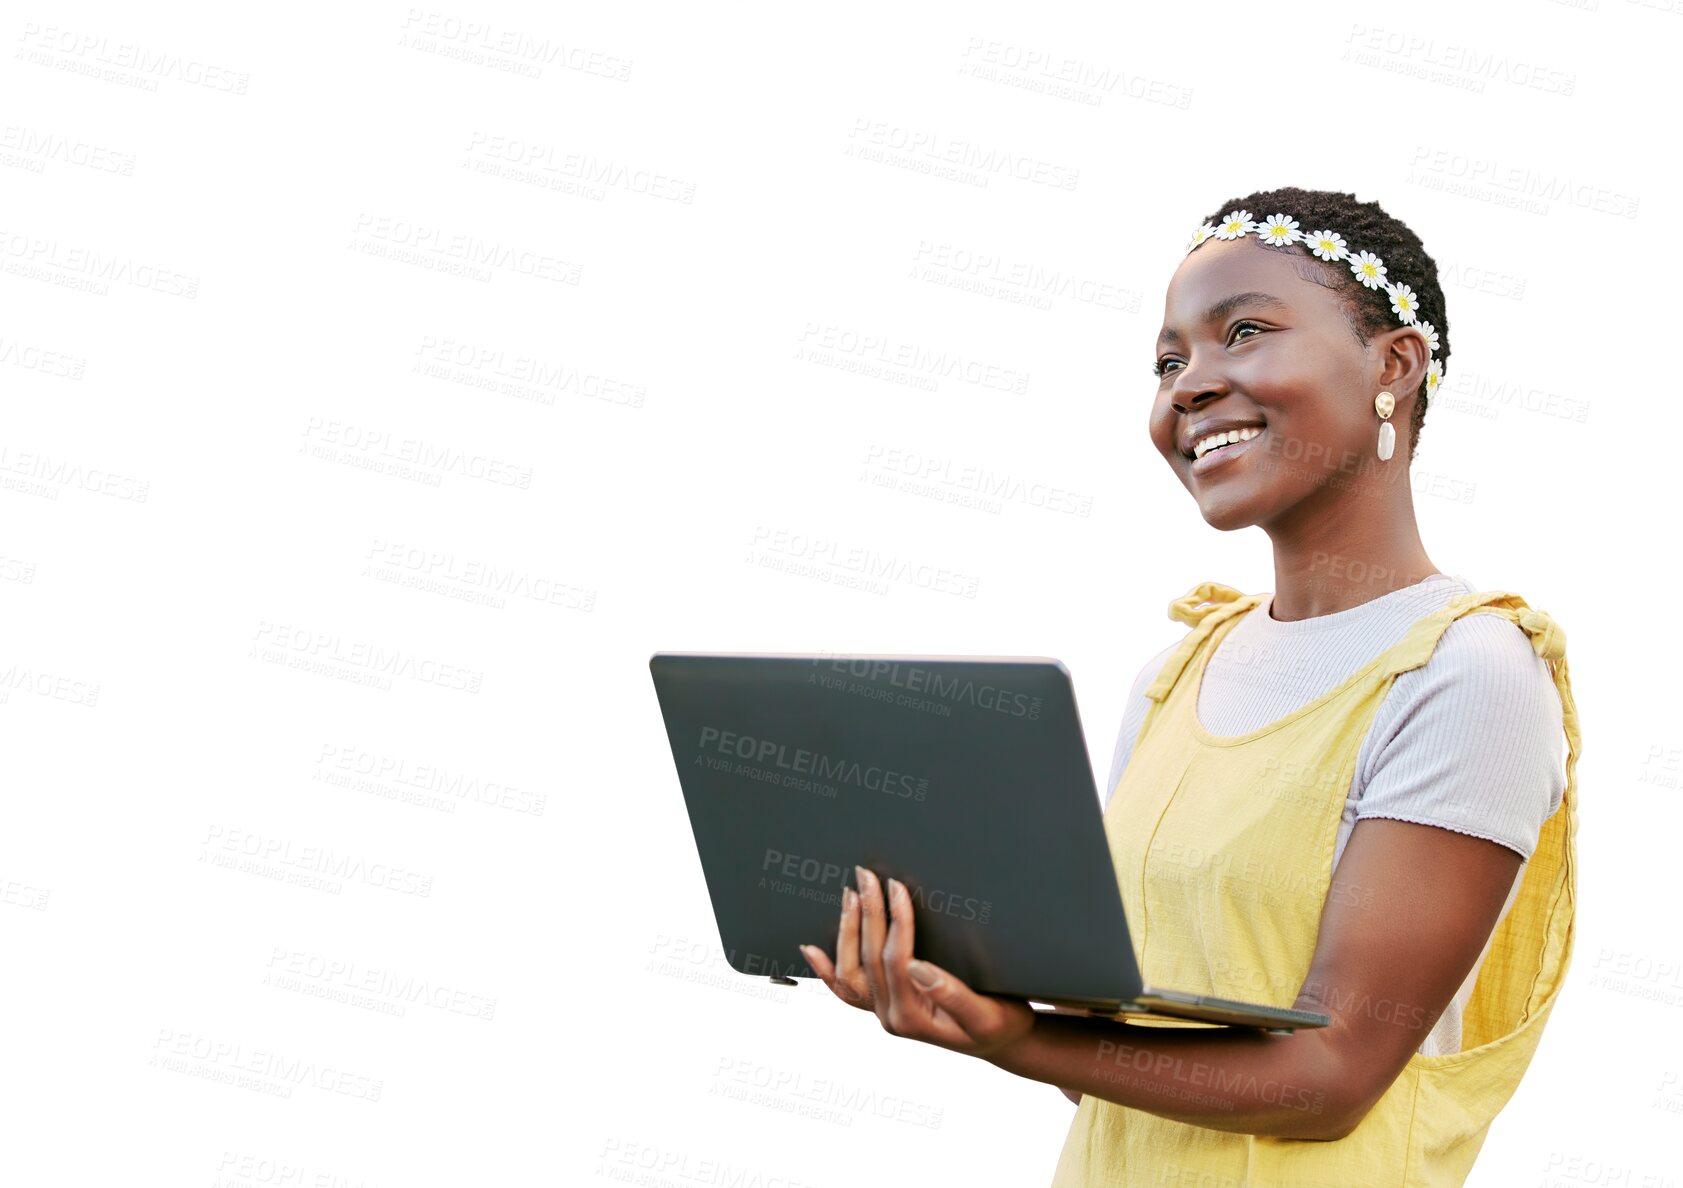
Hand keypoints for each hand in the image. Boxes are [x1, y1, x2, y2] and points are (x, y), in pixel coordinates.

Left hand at [799, 865, 1035, 1061]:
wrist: (1003, 1043)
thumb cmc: (1001, 1024)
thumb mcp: (988, 1014)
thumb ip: (952, 994)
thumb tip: (918, 967)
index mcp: (914, 1018)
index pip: (896, 959)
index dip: (895, 920)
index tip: (897, 886)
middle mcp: (891, 1018)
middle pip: (869, 959)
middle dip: (869, 913)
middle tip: (867, 875)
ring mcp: (883, 1012)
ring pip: (851, 970)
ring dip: (847, 931)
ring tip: (850, 894)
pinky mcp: (883, 1005)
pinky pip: (847, 989)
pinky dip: (826, 969)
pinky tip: (810, 948)